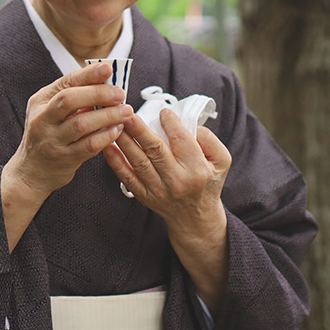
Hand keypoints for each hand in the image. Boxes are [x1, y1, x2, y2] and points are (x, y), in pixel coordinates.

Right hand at [1, 62, 133, 249]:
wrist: (30, 171)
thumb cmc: (47, 135)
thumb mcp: (50, 111)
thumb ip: (72, 96)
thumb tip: (103, 78)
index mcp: (40, 101)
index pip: (65, 83)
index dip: (87, 74)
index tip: (108, 68)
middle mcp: (42, 119)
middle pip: (70, 100)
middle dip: (98, 94)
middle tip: (120, 94)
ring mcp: (52, 140)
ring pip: (81, 124)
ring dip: (107, 116)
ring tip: (126, 111)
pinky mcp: (64, 159)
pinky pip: (88, 146)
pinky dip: (105, 136)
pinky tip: (117, 130)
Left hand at [104, 108, 231, 314]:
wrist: (195, 217)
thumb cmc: (208, 182)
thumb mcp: (222, 160)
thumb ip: (208, 139)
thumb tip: (185, 123)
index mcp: (196, 169)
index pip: (181, 140)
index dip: (170, 123)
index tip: (162, 112)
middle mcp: (176, 180)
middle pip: (155, 150)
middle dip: (140, 130)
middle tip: (128, 114)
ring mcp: (158, 190)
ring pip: (138, 162)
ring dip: (125, 141)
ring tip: (116, 124)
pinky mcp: (144, 195)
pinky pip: (127, 178)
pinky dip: (115, 162)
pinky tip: (108, 147)